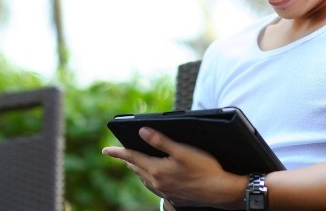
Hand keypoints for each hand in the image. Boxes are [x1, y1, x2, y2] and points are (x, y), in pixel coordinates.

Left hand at [102, 127, 245, 207]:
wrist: (220, 190)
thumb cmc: (205, 168)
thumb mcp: (183, 150)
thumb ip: (160, 141)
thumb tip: (142, 131)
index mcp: (157, 170)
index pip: (131, 158)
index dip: (117, 152)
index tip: (105, 150)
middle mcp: (157, 182)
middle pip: (136, 168)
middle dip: (126, 159)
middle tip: (118, 153)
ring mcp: (164, 190)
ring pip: (143, 177)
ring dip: (136, 168)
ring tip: (131, 162)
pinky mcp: (172, 194)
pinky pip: (152, 185)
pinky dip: (146, 177)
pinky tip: (151, 175)